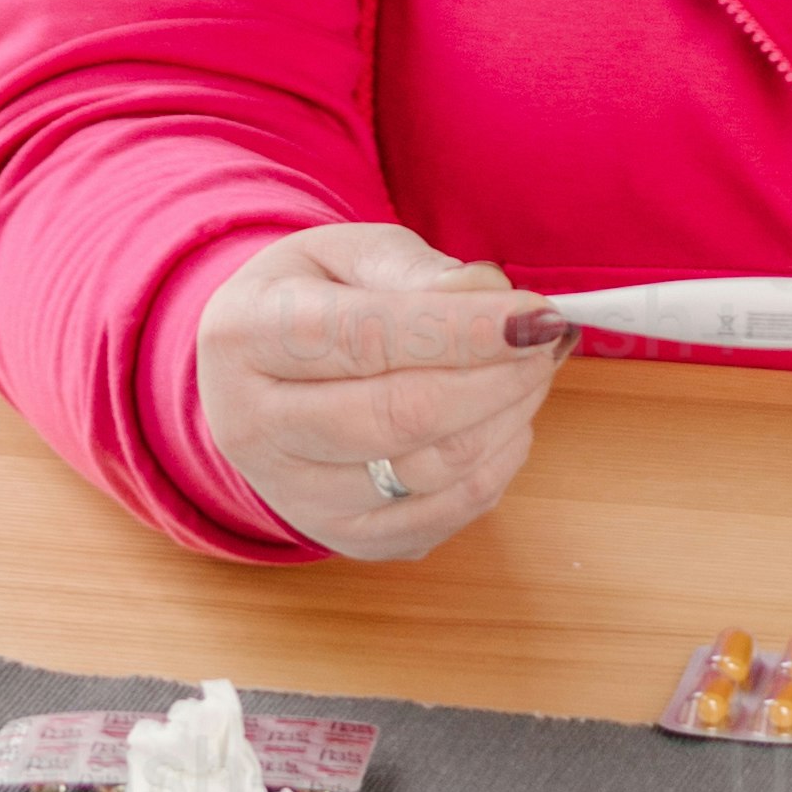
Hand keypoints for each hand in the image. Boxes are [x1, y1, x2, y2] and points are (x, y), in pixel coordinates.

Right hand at [193, 221, 575, 562]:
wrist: (255, 375)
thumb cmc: (313, 300)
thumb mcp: (350, 254)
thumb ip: (419, 273)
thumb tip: (491, 297)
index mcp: (245, 335)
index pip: (366, 338)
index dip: (465, 330)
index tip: (538, 313)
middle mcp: (253, 427)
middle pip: (401, 418)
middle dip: (498, 377)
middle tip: (546, 339)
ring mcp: (296, 496)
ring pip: (432, 473)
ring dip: (506, 419)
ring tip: (529, 369)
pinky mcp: (344, 537)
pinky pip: (445, 515)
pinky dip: (495, 467)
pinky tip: (502, 419)